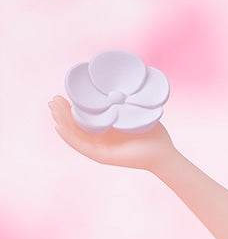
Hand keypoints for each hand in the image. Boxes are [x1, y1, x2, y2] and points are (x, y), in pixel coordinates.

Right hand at [49, 95, 175, 172]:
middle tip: (53, 99)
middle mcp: (100, 138)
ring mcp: (100, 148)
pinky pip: (82, 146)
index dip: (70, 106)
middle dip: (62, 111)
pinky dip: (70, 137)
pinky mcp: (103, 156)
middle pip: (75, 124)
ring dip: (62, 121)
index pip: (82, 116)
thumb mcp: (133, 111)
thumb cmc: (152, 131)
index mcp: (105, 127)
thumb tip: (114, 82)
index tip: (62, 92)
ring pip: (75, 134)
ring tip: (53, 109)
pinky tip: (60, 127)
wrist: (164, 151)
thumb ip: (122, 99)